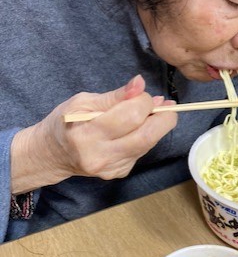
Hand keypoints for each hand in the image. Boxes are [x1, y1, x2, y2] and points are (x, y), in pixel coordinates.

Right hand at [11, 75, 177, 193]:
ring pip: (148, 144)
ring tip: (152, 112)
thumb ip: (115, 96)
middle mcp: (100, 156)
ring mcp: (111, 168)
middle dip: (164, 117)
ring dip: (157, 126)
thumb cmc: (66, 123)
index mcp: (87, 134)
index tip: (141, 94)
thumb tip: (140, 84)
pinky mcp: (119, 172)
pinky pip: (142, 152)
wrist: (53, 154)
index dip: (144, 101)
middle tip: (164, 105)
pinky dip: (145, 137)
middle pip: (147, 136)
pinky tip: (136, 129)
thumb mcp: (83, 102)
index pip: (131, 116)